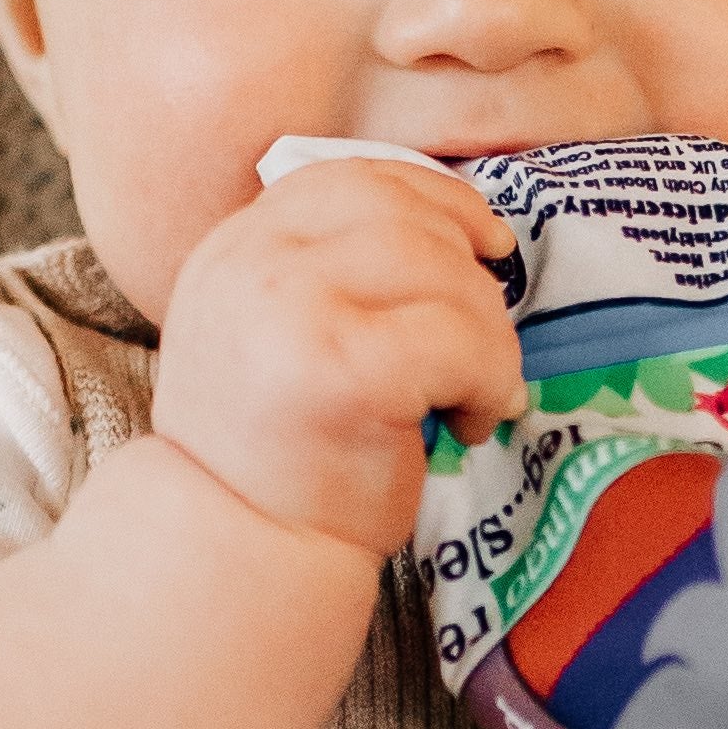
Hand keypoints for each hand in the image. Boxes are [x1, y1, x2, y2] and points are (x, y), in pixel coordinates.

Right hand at [153, 159, 528, 557]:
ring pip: (445, 272)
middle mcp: (254, 262)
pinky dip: (490, 380)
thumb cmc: (281, 455)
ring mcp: (293, 309)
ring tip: (477, 397)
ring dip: (490, 337)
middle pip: (407, 217)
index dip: (436, 198)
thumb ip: (331, 274)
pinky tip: (468, 425)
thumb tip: (462, 234)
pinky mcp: (343, 369)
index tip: (485, 243)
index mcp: (237, 246)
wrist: (239, 550)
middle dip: (471, 279)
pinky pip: (460, 341)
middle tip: (481, 352)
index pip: (352, 178)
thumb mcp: (278, 336)